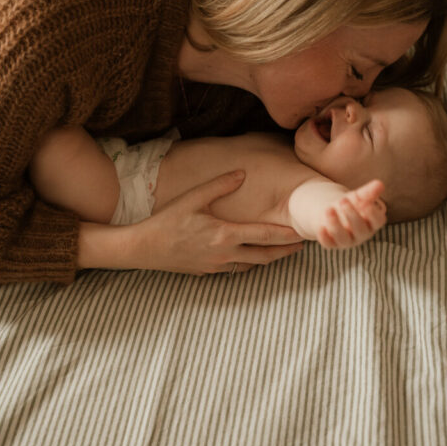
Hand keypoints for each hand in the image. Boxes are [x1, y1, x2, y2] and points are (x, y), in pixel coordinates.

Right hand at [128, 170, 304, 275]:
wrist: (143, 249)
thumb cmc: (167, 221)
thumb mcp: (193, 198)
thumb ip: (220, 185)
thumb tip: (242, 173)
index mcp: (224, 235)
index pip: (264, 235)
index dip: (286, 234)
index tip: (302, 232)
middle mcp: (225, 254)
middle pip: (264, 256)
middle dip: (285, 251)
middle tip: (302, 245)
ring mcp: (216, 266)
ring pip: (251, 265)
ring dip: (269, 258)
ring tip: (283, 251)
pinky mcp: (207, 272)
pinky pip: (235, 269)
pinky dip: (249, 262)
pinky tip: (253, 256)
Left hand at [315, 179, 387, 249]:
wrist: (332, 210)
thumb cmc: (350, 203)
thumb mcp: (358, 196)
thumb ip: (369, 192)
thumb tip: (380, 184)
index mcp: (372, 222)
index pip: (378, 221)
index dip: (373, 214)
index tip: (366, 204)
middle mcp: (361, 234)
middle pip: (360, 229)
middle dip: (352, 215)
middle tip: (343, 201)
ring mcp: (347, 241)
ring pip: (343, 238)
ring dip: (336, 224)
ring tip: (329, 209)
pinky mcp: (332, 243)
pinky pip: (328, 243)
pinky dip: (324, 237)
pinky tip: (321, 227)